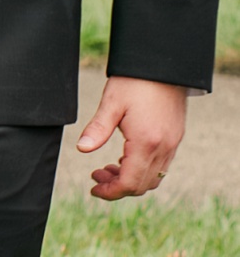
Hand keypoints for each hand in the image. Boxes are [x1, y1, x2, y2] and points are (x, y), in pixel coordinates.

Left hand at [76, 76, 186, 199]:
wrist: (164, 64)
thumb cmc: (135, 81)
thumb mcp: (112, 103)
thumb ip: (97, 129)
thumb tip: (81, 149)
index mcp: (146, 142)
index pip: (130, 183)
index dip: (110, 191)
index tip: (93, 188)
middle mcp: (164, 147)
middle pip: (143, 185)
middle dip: (118, 187)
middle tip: (97, 176)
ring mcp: (173, 143)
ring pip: (153, 178)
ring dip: (131, 179)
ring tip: (109, 167)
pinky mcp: (175, 137)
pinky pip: (161, 166)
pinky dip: (143, 169)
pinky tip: (126, 157)